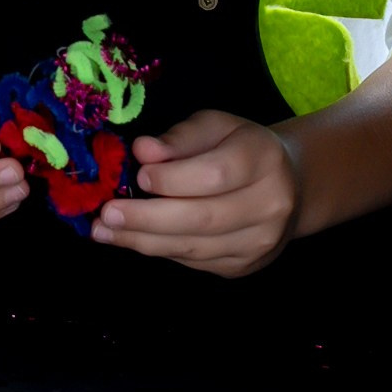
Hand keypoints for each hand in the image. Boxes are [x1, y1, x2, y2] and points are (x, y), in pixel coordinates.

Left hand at [94, 110, 302, 275]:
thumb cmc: (238, 147)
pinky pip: (194, 262)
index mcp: (264, 158)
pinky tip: (130, 239)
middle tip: (107, 213)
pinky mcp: (244, 265)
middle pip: (204, 217)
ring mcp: (260, 241)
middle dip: (148, 218)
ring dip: (144, 240)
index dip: (174, 179)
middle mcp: (270, 204)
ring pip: (195, 247)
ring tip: (104, 231)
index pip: (216, 174)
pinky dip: (159, 250)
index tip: (139, 176)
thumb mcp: (214, 126)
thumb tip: (142, 150)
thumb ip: (179, 138)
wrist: (287, 185)